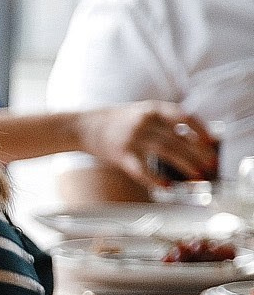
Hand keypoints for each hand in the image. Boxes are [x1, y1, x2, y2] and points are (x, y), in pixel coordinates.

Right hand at [73, 103, 216, 187]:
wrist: (82, 126)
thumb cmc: (116, 122)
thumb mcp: (141, 112)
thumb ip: (164, 122)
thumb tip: (193, 140)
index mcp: (152, 109)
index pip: (185, 117)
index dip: (202, 130)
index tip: (212, 142)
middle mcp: (144, 121)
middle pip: (179, 138)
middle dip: (199, 154)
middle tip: (211, 165)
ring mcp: (133, 138)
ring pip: (167, 152)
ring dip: (186, 165)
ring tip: (197, 176)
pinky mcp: (121, 154)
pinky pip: (142, 169)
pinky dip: (156, 179)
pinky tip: (166, 186)